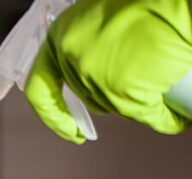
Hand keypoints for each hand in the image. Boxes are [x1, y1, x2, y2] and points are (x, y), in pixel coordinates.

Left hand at [24, 0, 191, 142]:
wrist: (180, 0)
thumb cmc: (148, 4)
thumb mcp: (101, 20)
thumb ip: (88, 44)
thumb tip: (93, 70)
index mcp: (61, 36)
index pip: (39, 87)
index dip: (51, 115)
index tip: (66, 129)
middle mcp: (71, 57)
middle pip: (87, 96)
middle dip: (110, 96)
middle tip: (134, 86)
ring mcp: (94, 76)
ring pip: (114, 106)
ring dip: (136, 104)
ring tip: (159, 85)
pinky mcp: (122, 89)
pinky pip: (143, 115)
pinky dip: (162, 118)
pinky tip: (173, 116)